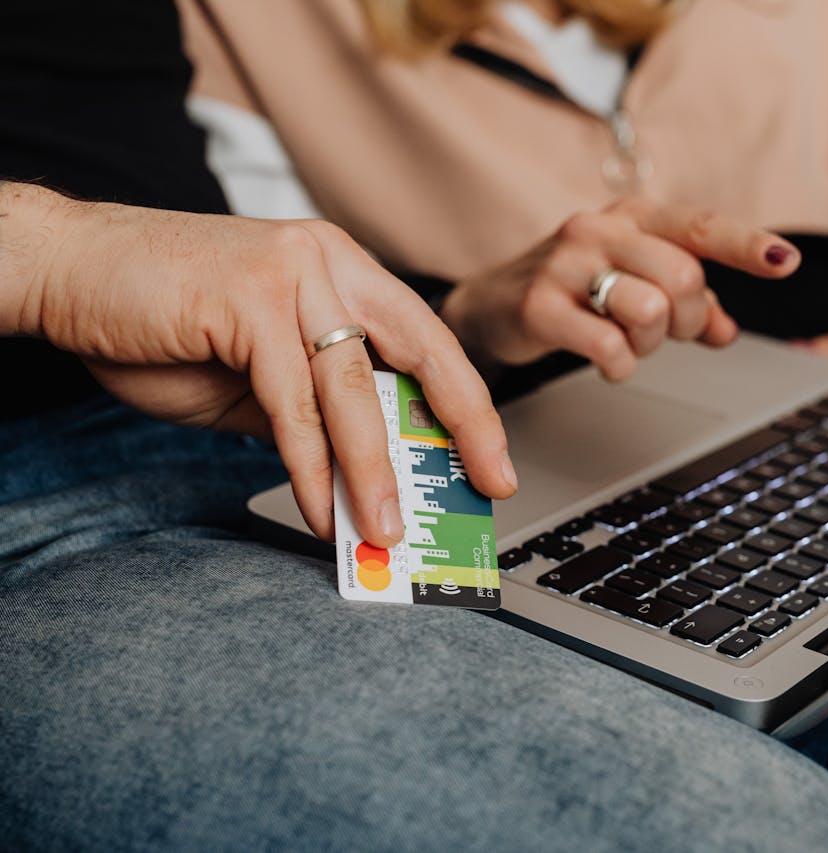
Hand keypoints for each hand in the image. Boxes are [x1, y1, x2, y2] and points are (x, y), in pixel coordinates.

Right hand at [2, 183, 515, 547]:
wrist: (69, 274)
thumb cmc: (165, 322)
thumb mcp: (261, 373)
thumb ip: (319, 408)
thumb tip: (375, 472)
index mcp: (343, 270)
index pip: (427, 340)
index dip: (468, 403)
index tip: (492, 459)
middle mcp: (328, 262)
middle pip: (421, 352)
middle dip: (465, 426)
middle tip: (488, 484)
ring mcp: (290, 276)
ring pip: (354, 389)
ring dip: (376, 470)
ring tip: (389, 529)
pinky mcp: (246, 301)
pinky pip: (293, 405)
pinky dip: (312, 467)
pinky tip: (323, 510)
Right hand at [440, 197, 799, 380]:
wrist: (490, 304)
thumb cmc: (574, 289)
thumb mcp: (634, 283)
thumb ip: (687, 305)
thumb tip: (727, 332)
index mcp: (633, 216)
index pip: (701, 225)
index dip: (747, 245)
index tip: (787, 263)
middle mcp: (600, 229)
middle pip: (683, 278)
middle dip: (686, 319)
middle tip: (665, 332)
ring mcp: (566, 265)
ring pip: (649, 311)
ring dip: (651, 343)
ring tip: (628, 342)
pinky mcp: (539, 306)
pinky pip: (609, 346)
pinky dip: (620, 365)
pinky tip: (607, 361)